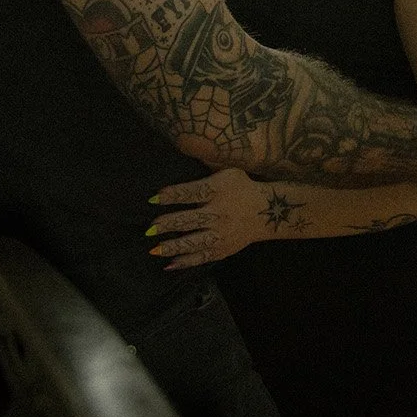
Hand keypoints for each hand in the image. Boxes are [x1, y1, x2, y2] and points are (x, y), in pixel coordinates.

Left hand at [146, 167, 300, 269]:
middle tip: (150, 228)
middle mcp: (219, 213)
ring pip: (194, 242)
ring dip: (173, 246)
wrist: (266, 212)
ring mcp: (221, 234)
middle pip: (190, 219)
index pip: (193, 192)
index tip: (154, 198)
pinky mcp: (222, 249)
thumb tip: (184, 152)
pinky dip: (186, 262)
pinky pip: (202, 257)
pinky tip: (169, 264)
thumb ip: (207, 168)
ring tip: (154, 250)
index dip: (173, 195)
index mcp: (218, 190)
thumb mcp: (229, 171)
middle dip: (169, 224)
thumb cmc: (242, 187)